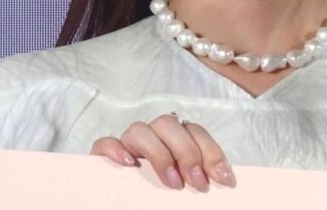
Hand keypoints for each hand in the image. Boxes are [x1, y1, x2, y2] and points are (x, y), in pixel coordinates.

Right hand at [89, 114, 236, 191]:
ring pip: (139, 129)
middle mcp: (150, 138)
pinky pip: (105, 143)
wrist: (124, 205)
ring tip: (172, 183)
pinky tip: (128, 164)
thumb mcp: (183, 191)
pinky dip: (115, 150)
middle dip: (188, 152)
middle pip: (169, 124)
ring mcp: (126, 145)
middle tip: (199, 184)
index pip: (195, 131)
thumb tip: (225, 182)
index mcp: (173, 141)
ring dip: (159, 154)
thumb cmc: (157, 198)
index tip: (225, 179)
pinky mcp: (100, 157)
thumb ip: (197, 181)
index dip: (212, 152)